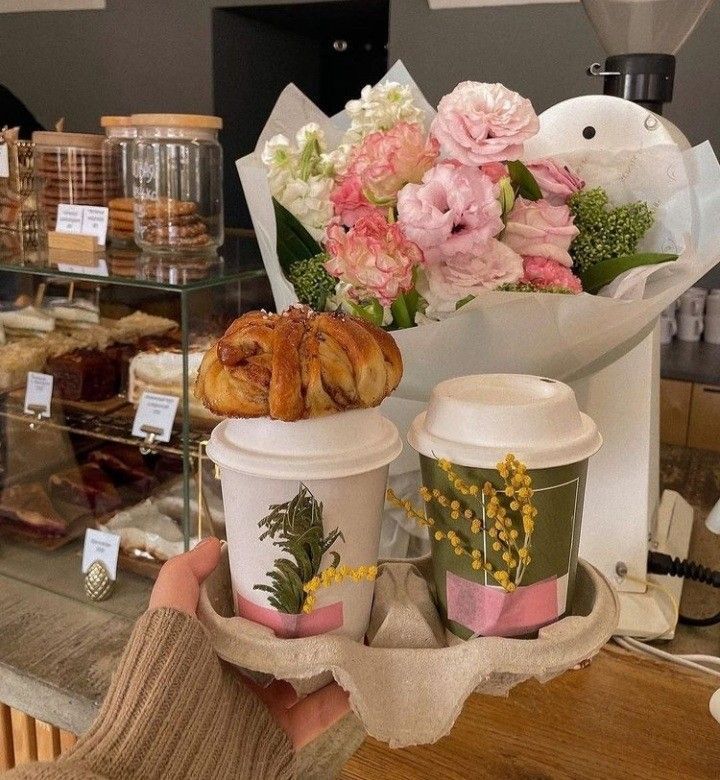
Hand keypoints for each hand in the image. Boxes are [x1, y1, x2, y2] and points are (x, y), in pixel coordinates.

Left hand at [149, 539, 350, 749]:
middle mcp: (237, 675)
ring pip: (304, 676)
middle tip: (340, 593)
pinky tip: (362, 674)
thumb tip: (214, 542)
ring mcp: (260, 707)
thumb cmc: (164, 685)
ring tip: (360, 628)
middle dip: (309, 620)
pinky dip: (341, 698)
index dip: (270, 591)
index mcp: (210, 647)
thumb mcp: (166, 623)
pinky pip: (316, 715)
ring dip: (332, 656)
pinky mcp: (279, 736)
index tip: (298, 565)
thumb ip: (182, 579)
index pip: (246, 612)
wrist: (160, 765)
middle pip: (281, 642)